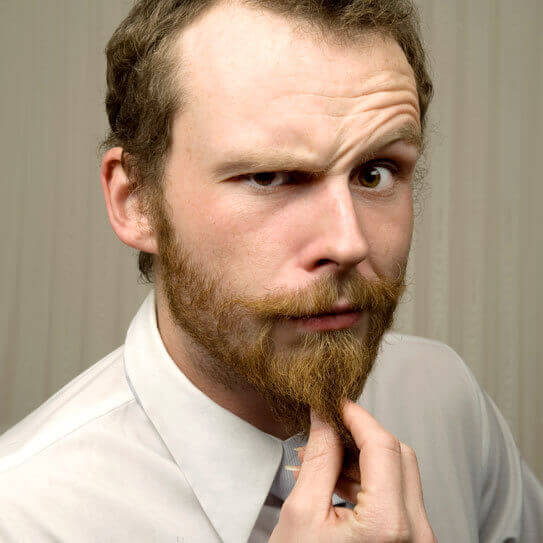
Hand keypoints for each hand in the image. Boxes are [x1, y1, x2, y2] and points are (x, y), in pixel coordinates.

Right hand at [269, 400, 436, 541]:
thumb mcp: (302, 513)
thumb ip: (319, 458)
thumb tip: (325, 417)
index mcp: (388, 525)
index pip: (383, 445)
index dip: (358, 416)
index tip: (336, 402)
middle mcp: (415, 533)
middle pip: (399, 455)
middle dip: (362, 435)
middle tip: (328, 429)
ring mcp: (417, 540)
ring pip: (400, 472)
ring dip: (363, 457)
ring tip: (323, 459)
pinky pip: (397, 495)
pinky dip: (369, 479)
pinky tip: (337, 480)